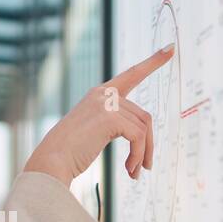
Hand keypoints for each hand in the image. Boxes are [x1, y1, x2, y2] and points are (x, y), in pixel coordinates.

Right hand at [22, 44, 173, 186]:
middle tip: (145, 168)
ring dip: (143, 153)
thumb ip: (114, 123)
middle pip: (144, 116)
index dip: (153, 62)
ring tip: (135, 173)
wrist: (51, 162)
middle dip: (148, 144)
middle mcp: (103, 93)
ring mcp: (106, 103)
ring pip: (144, 127)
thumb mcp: (94, 132)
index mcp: (99, 94)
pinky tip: (129, 170)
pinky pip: (138, 137)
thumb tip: (141, 134)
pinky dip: (138, 156)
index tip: (171, 48)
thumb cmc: (69, 153)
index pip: (132, 74)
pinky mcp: (109, 117)